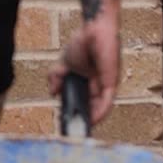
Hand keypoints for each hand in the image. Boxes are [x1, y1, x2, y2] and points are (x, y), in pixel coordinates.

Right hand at [50, 11, 119, 125]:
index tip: (68, 124)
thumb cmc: (82, 43)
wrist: (92, 29)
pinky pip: (107, 101)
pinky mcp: (111, 82)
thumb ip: (56, 78)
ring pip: (100, 108)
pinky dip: (100, 112)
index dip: (77, 114)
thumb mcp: (63, 64)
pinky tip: (92, 121)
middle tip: (74, 132)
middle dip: (84, 121)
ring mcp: (105, 84)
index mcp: (88, 81)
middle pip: (92, 108)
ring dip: (92, 121)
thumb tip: (52, 93)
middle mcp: (98, 85)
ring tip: (81, 130)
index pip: (84, 102)